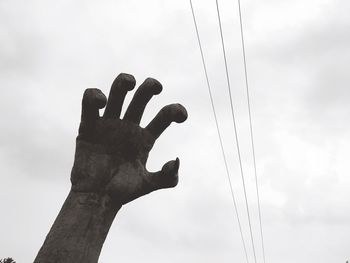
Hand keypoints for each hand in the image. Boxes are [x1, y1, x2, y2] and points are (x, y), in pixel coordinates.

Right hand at [71, 73, 186, 204]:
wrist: (97, 198)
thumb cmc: (122, 192)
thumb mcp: (148, 185)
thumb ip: (167, 177)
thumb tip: (176, 160)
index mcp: (145, 138)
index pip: (164, 116)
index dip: (175, 110)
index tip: (181, 116)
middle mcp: (129, 127)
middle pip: (142, 98)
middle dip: (151, 86)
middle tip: (157, 87)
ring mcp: (109, 124)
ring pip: (118, 93)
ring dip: (124, 81)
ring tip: (130, 83)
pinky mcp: (89, 126)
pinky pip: (90, 104)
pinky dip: (94, 96)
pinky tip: (102, 103)